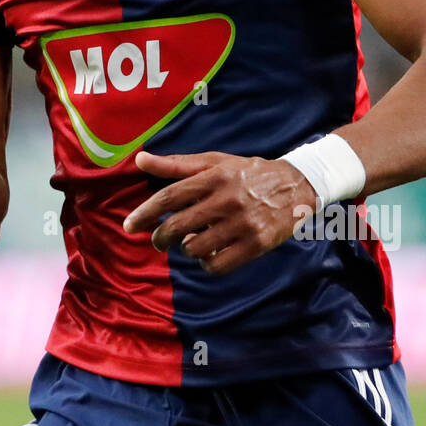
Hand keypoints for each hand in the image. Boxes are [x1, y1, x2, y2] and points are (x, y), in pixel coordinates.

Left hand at [122, 150, 316, 275]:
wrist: (297, 184)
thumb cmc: (248, 173)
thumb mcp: (214, 162)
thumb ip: (176, 164)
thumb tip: (139, 160)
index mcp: (213, 177)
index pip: (169, 197)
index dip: (144, 213)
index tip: (129, 226)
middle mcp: (226, 200)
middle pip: (177, 226)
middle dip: (160, 237)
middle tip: (159, 240)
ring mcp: (243, 224)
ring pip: (195, 248)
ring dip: (186, 249)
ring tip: (191, 242)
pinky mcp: (257, 244)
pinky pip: (218, 265)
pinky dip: (207, 264)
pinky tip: (209, 255)